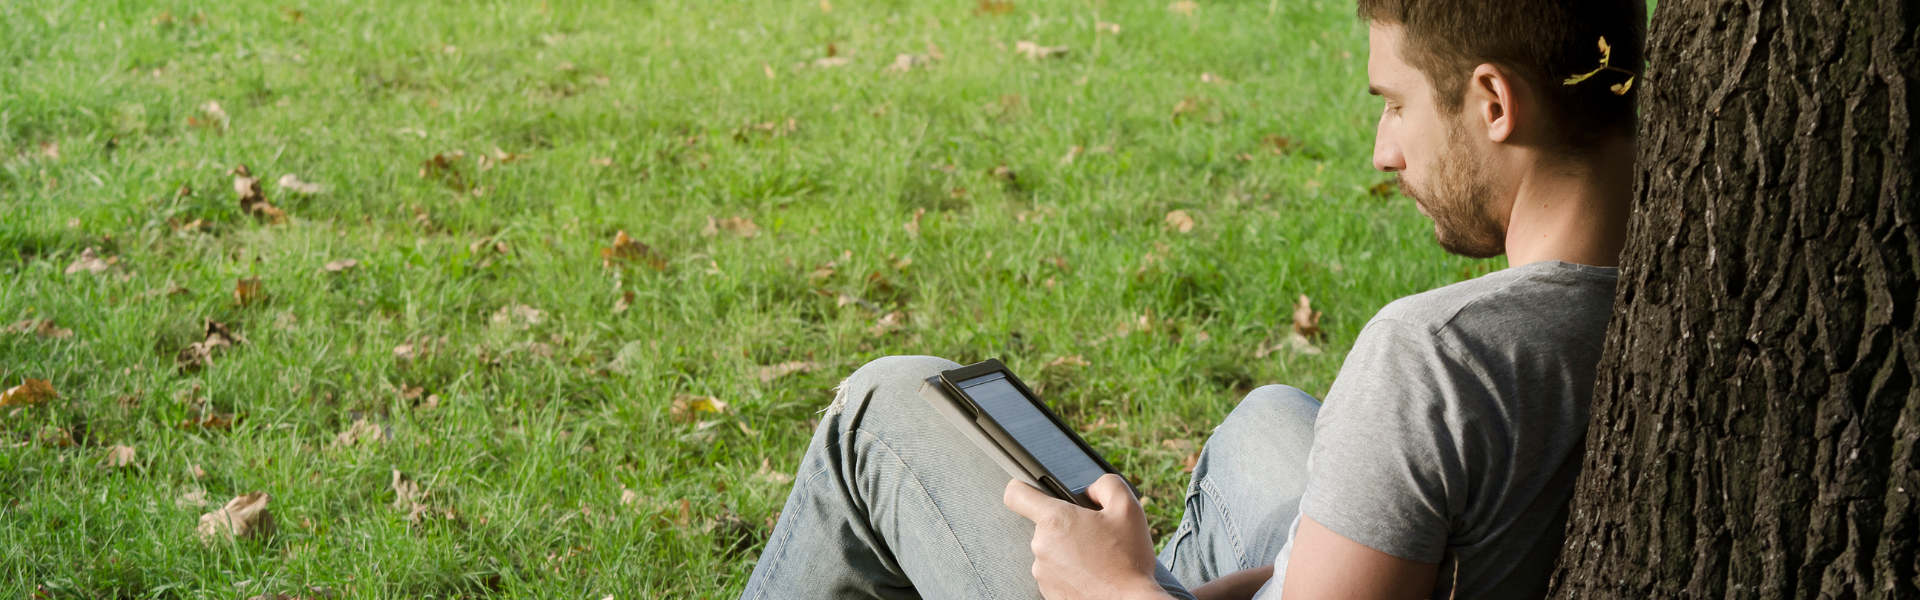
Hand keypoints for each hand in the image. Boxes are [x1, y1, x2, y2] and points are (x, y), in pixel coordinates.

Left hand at [1004, 474, 1171, 599]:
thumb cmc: (1128, 560)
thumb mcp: (1128, 509)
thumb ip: (1107, 485)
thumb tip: (1091, 488)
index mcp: (1055, 520)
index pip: (1016, 494)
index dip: (1023, 487)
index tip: (1033, 490)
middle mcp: (1041, 546)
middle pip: (1045, 525)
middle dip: (1068, 525)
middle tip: (1095, 534)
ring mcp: (1042, 572)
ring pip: (1052, 550)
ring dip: (1070, 550)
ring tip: (1097, 558)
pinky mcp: (1048, 592)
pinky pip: (1056, 573)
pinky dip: (1071, 572)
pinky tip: (1092, 574)